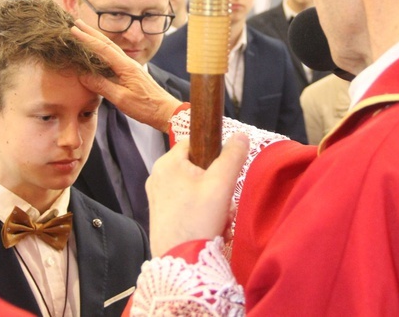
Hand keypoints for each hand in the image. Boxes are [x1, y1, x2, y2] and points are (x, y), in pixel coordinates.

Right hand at [70, 19, 181, 131]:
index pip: (103, 49)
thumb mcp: (121, 98)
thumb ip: (102, 85)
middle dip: (91, 33)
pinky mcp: (131, 73)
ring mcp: (130, 67)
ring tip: (84, 32)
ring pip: (111, 49)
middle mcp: (128, 63)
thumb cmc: (145, 106)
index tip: (73, 30)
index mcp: (126, 66)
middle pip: (107, 44)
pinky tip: (98, 52)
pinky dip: (103, 51)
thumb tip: (83, 75)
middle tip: (76, 23)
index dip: (87, 39)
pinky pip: (114, 58)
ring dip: (97, 39)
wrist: (165, 110)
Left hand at [147, 133, 248, 255]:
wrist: (182, 263)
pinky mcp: (161, 216)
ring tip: (220, 220)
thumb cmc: (199, 219)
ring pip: (195, 188)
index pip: (195, 142)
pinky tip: (212, 229)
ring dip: (214, 202)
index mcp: (167, 163)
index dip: (214, 153)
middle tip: (225, 203)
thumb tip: (241, 135)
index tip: (225, 172)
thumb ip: (233, 156)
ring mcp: (157, 197)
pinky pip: (187, 204)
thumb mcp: (221, 184)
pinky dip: (202, 213)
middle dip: (217, 185)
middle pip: (197, 168)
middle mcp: (157, 176)